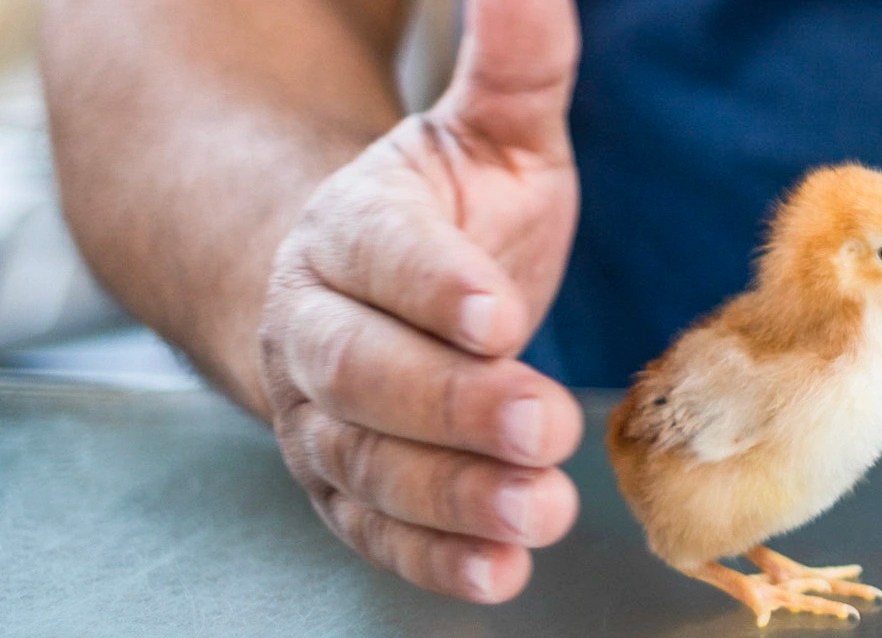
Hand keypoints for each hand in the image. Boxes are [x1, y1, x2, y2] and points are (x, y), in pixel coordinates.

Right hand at [258, 0, 581, 602]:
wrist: (361, 295)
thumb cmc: (448, 213)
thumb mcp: (492, 132)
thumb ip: (519, 64)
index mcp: (352, 226)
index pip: (379, 256)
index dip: (430, 285)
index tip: (498, 314)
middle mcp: (319, 325)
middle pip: (365, 371)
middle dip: (451, 404)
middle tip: (542, 424)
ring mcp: (324, 414)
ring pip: (369, 461)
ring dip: (453, 495)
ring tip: (540, 514)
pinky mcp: (346, 483)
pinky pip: (377, 526)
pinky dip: (432, 555)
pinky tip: (501, 572)